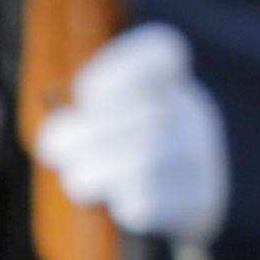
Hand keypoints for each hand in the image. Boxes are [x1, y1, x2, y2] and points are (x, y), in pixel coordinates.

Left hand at [32, 21, 229, 248]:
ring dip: (94, 173)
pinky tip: (119, 205)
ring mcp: (205, 158)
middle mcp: (195, 112)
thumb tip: (58, 141)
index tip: (86, 97)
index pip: (163, 52)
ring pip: (147, 161)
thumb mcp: (102, 121)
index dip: (113, 74)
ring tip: (78, 180)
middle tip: (54, 152)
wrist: (173, 202)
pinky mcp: (203, 202)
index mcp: (169, 80)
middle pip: (144, 116)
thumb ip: (79, 120)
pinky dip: (122, 206)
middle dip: (85, 137)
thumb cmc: (119, 152)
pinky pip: (151, 203)